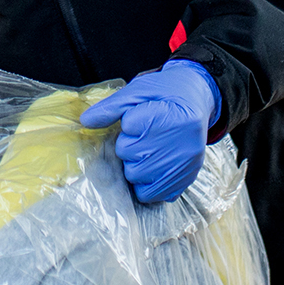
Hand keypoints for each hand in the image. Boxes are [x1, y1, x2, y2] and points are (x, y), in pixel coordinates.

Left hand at [80, 59, 220, 203]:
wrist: (197, 99)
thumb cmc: (165, 93)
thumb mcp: (139, 90)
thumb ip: (112, 107)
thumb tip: (86, 121)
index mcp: (167, 116)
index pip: (128, 129)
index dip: (129, 123)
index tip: (143, 116)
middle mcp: (178, 143)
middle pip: (128, 154)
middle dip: (129, 144)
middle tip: (145, 134)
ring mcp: (183, 164)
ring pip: (135, 175)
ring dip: (135, 164)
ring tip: (149, 149)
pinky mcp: (185, 180)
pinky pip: (152, 194)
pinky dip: (147, 183)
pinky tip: (153, 165)